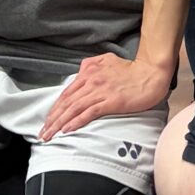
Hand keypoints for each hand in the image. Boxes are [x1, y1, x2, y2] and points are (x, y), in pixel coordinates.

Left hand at [40, 50, 174, 139]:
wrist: (151, 72)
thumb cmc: (131, 69)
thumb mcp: (108, 59)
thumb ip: (91, 64)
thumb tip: (80, 71)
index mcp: (89, 72)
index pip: (67, 92)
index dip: (55, 108)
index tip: (47, 121)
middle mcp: (92, 81)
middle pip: (67, 102)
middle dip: (52, 119)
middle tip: (42, 134)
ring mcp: (101, 91)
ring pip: (74, 108)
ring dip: (59, 123)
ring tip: (50, 135)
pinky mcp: (111, 101)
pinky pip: (89, 112)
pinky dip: (76, 121)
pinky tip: (68, 129)